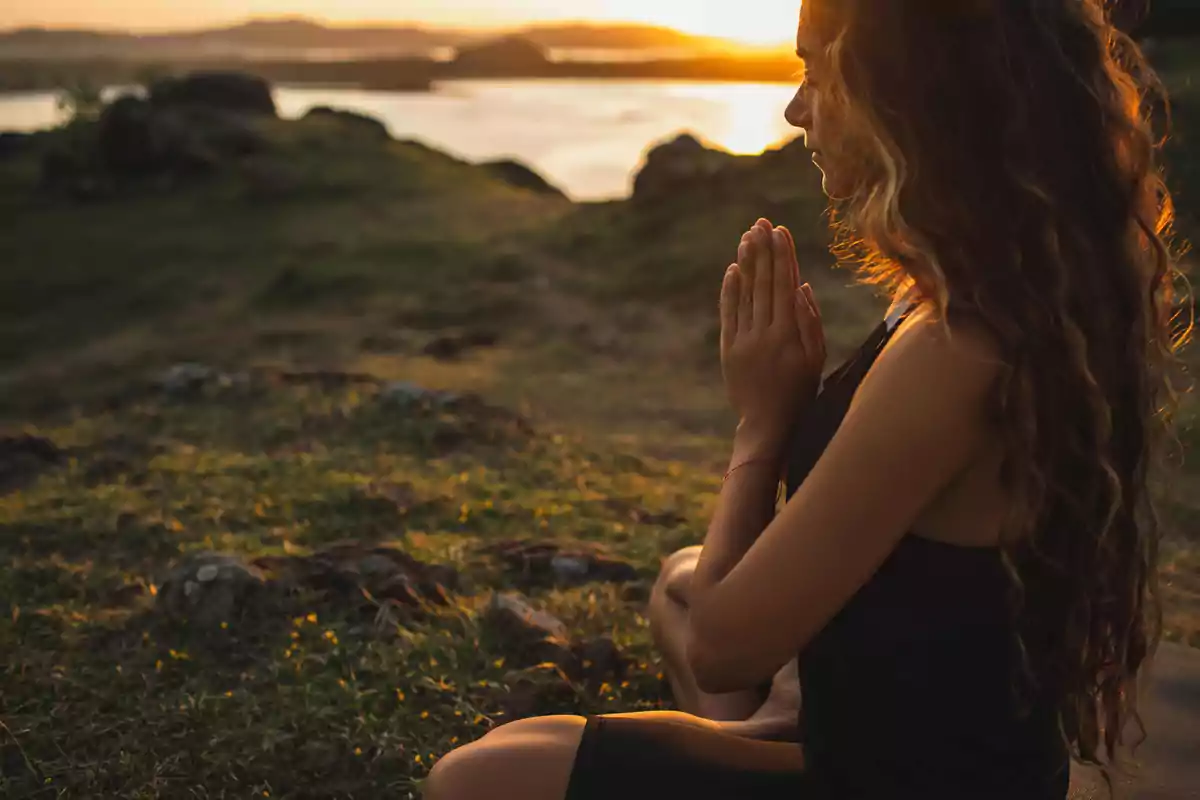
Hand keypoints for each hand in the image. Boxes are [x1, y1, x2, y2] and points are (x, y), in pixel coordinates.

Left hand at [720, 219, 825, 459]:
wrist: (767, 424)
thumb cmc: (799, 392)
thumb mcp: (815, 359)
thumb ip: (810, 321)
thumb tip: (800, 286)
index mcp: (787, 335)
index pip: (784, 285)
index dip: (782, 256)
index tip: (780, 231)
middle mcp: (763, 334)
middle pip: (763, 283)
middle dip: (762, 251)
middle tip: (761, 223)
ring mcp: (742, 340)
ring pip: (744, 294)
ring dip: (746, 263)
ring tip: (747, 237)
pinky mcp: (728, 349)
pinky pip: (728, 313)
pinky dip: (730, 290)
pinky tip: (732, 269)